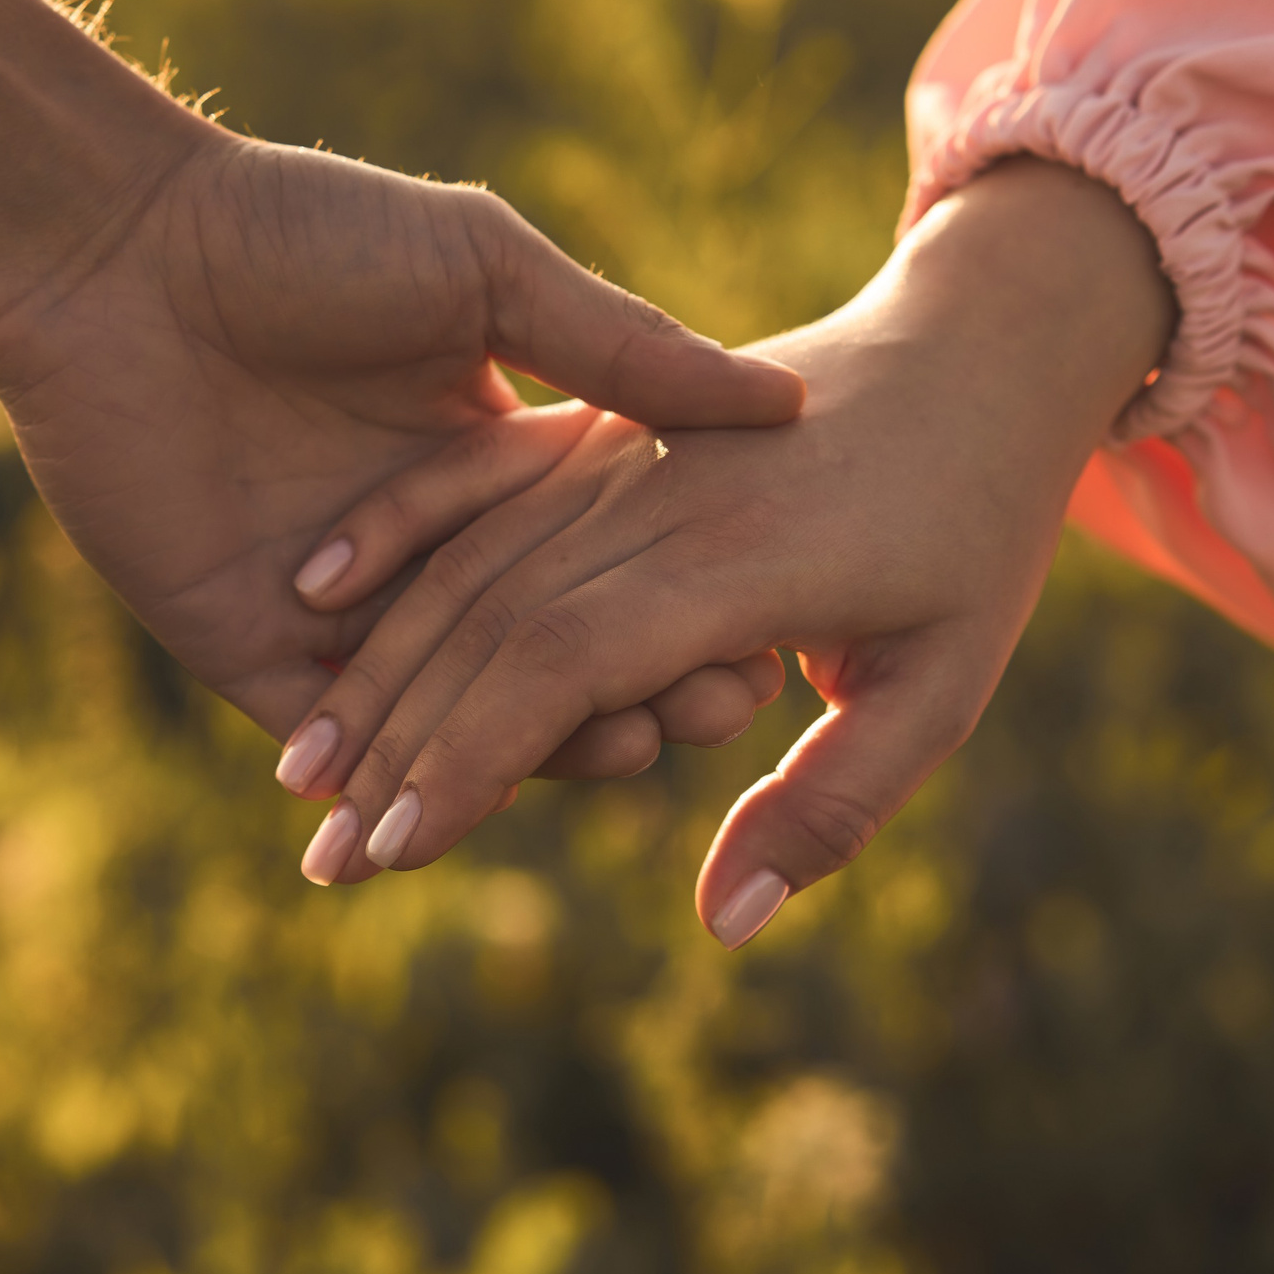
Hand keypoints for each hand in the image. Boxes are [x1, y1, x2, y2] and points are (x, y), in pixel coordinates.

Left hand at [0, 128, 805, 756]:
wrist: (116, 254)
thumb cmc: (302, 234)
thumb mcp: (489, 273)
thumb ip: (620, 346)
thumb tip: (779, 404)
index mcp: (478, 453)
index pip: (594, 555)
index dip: (679, 590)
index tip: (766, 617)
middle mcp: (414, 544)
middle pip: (538, 647)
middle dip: (633, 680)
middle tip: (725, 705)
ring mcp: (334, 605)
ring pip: (452, 709)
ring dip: (542, 741)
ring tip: (637, 748)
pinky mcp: (245, 648)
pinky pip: (342, 732)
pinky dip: (417, 764)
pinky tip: (496, 775)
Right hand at [287, 161, 1170, 943]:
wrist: (973, 350)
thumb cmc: (974, 532)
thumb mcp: (945, 685)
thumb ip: (830, 805)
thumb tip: (717, 923)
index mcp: (737, 563)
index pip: (564, 665)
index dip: (472, 758)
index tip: (398, 847)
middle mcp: (653, 499)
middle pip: (490, 623)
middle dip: (397, 745)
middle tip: (322, 861)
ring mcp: (618, 450)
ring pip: (467, 560)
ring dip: (378, 666)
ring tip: (299, 771)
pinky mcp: (598, 423)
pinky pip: (477, 476)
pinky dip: (395, 532)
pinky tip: (317, 589)